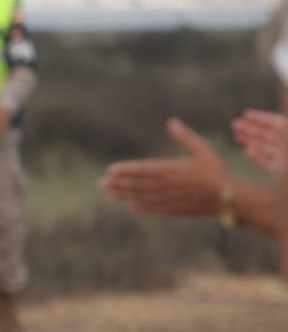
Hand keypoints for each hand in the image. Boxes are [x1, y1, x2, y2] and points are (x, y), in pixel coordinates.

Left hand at [99, 117, 228, 217]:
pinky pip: (156, 209)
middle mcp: (169, 186)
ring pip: (143, 197)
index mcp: (174, 170)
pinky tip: (132, 207)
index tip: (111, 169)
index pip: (145, 169)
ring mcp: (171, 199)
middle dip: (119, 184)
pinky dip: (143, 208)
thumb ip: (185, 137)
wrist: (231, 197)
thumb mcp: (203, 149)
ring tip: (108, 193)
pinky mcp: (176, 209)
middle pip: (139, 185)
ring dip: (124, 195)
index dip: (127, 169)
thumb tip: (172, 122)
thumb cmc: (216, 170)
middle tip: (100, 183)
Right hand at [231, 108, 286, 176]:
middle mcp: (287, 147)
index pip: (278, 124)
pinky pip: (269, 162)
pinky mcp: (282, 174)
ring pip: (267, 148)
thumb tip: (279, 123)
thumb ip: (283, 131)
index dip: (262, 118)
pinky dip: (257, 156)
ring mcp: (286, 161)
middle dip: (252, 129)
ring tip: (236, 136)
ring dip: (251, 140)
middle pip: (270, 135)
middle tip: (234, 124)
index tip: (245, 113)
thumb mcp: (286, 139)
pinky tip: (246, 151)